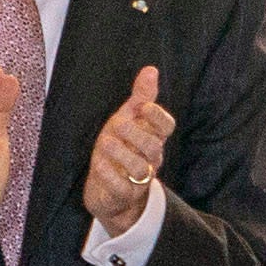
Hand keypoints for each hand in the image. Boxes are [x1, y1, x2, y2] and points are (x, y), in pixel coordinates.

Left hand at [84, 64, 175, 235]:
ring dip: (121, 153)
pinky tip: (98, 163)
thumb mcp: (127, 120)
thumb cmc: (119, 150)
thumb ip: (141, 97)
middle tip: (118, 123)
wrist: (107, 190)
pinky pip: (121, 187)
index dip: (158, 117)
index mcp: (152, 138)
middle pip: (154, 147)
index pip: (167, 127)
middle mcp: (150, 159)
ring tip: (105, 142)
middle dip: (137, 134)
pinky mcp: (123, 195)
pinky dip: (109, 174)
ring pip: (141, 169)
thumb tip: (151, 69)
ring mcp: (138, 179)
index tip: (144, 107)